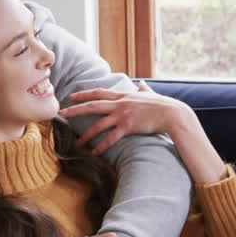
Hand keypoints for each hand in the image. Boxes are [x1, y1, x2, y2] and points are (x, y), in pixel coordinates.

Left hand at [61, 81, 195, 156]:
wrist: (172, 113)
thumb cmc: (163, 105)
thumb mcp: (150, 94)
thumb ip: (144, 89)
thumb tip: (142, 84)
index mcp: (123, 96)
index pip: (99, 93)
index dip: (84, 94)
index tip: (72, 96)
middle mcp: (120, 104)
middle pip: (93, 106)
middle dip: (76, 109)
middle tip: (63, 113)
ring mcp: (123, 115)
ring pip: (99, 125)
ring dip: (87, 135)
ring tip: (78, 143)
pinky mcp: (128, 127)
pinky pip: (111, 138)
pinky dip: (102, 146)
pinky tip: (94, 152)